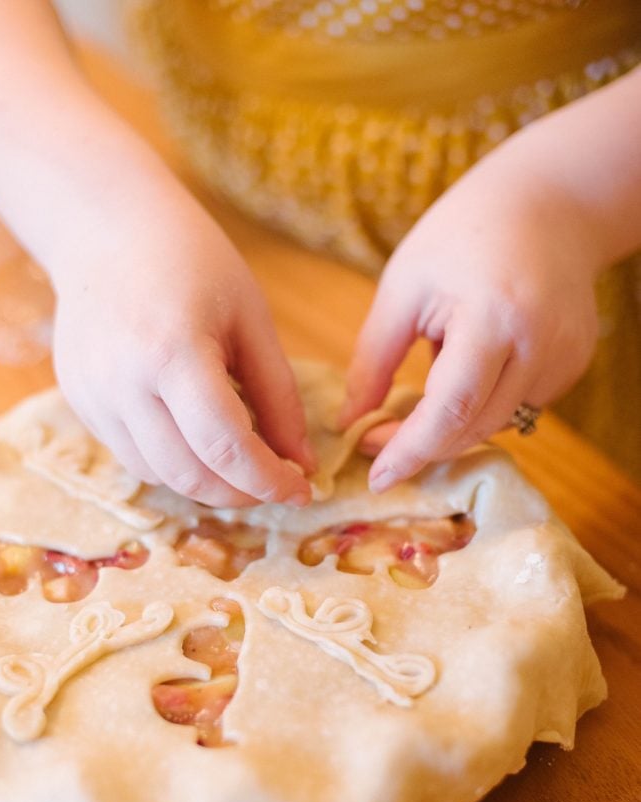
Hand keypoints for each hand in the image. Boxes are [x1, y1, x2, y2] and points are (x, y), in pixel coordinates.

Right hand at [52, 184, 313, 507]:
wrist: (108, 229)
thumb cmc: (193, 263)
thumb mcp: (251, 321)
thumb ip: (279, 397)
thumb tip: (302, 464)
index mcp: (173, 351)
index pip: (225, 446)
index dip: (268, 480)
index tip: (301, 490)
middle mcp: (123, 381)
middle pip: (188, 474)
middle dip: (241, 493)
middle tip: (275, 485)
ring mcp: (93, 394)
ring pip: (157, 475)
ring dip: (207, 485)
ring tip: (241, 467)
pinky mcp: (78, 400)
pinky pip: (131, 456)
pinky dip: (173, 466)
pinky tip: (199, 445)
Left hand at [341, 159, 598, 491]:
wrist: (548, 201)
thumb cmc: (461, 234)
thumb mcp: (403, 287)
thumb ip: (373, 360)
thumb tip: (349, 423)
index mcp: (492, 316)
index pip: (450, 409)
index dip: (409, 450)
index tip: (374, 476)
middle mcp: (538, 343)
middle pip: (474, 427)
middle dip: (423, 446)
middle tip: (379, 442)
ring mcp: (565, 356)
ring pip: (497, 423)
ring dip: (452, 424)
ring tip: (428, 380)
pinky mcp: (575, 362)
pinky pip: (520, 405)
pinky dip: (484, 403)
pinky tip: (472, 365)